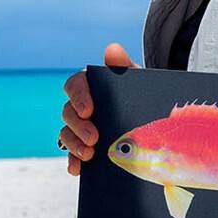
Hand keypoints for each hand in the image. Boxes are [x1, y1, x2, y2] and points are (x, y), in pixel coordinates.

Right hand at [60, 42, 133, 174]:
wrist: (151, 119)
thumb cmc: (139, 94)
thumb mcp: (136, 80)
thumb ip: (123, 65)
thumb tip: (112, 49)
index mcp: (89, 86)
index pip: (75, 85)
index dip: (78, 97)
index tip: (89, 110)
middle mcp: (80, 106)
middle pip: (68, 112)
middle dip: (78, 126)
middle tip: (94, 138)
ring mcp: (80, 128)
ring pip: (66, 134)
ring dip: (74, 145)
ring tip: (88, 155)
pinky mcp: (83, 146)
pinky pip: (71, 154)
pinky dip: (72, 161)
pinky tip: (77, 169)